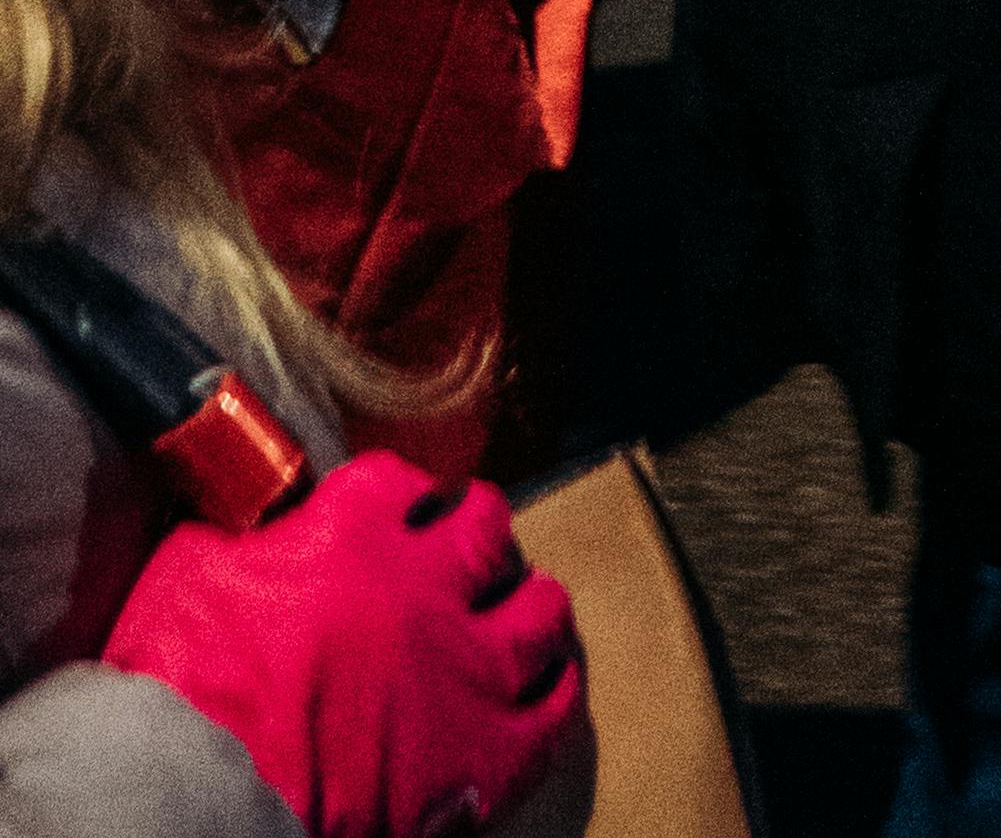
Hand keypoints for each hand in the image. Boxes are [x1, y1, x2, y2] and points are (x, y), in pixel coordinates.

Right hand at [103, 452, 587, 837]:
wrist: (198, 786)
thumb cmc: (180, 681)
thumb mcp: (195, 568)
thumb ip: (248, 536)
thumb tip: (256, 528)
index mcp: (358, 526)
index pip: (402, 483)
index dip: (406, 502)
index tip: (403, 517)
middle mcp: (429, 579)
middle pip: (487, 533)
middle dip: (480, 541)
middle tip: (471, 563)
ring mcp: (466, 662)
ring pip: (538, 614)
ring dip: (530, 612)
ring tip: (523, 620)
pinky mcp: (485, 748)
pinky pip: (550, 713)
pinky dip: (551, 698)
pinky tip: (544, 694)